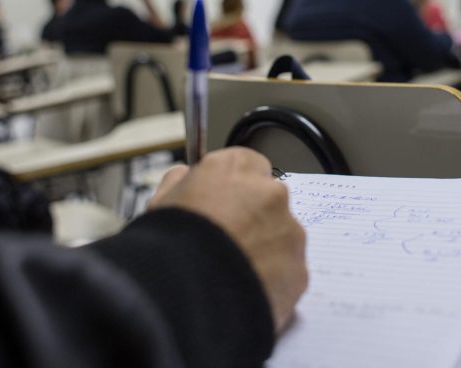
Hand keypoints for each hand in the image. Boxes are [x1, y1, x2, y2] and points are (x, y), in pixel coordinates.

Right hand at [149, 148, 307, 331]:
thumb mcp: (161, 201)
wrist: (186, 295)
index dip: (233, 189)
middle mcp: (271, 193)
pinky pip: (288, 273)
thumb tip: (185, 177)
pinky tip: (243, 292)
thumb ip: (180, 181)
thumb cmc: (170, 245)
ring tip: (231, 274)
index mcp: (238, 168)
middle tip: (226, 243)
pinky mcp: (299, 271)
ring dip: (264, 251)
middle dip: (253, 220)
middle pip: (269, 202)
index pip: (247, 166)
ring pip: (281, 238)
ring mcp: (290, 233)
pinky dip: (272, 282)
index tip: (222, 205)